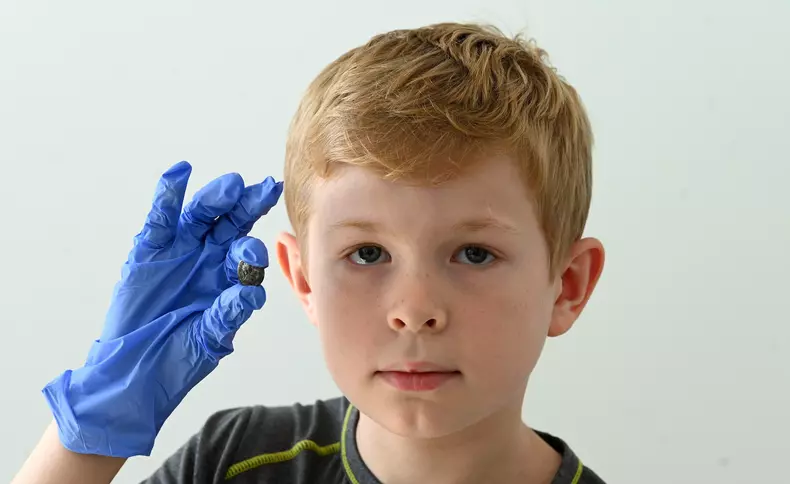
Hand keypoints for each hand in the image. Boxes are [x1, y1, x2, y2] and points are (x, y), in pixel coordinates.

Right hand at [42, 161, 282, 457]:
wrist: (135, 371)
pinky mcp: (149, 250)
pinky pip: (160, 218)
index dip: (256, 248)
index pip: (249, 252)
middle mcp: (209, 257)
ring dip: (217, 198)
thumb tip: (252, 292)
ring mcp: (180, 250)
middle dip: (250, 206)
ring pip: (203, 215)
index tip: (259, 251)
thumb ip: (228, 314)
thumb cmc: (179, 355)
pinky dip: (168, 195)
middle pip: (233, 223)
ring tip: (232, 185)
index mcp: (230, 276)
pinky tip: (179, 173)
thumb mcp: (209, 338)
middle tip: (266, 189)